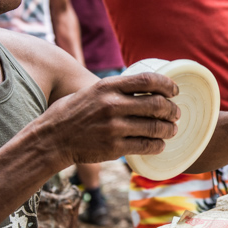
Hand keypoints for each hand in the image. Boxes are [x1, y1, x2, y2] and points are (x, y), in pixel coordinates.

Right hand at [40, 72, 179, 166]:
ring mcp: (114, 127)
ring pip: (155, 127)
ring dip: (169, 129)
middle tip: (176, 114)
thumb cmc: (71, 113)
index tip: (175, 91)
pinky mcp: (114, 147)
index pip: (148, 80)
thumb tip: (142, 87)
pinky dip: (157, 145)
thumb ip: (114, 89)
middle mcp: (112, 104)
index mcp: (108, 86)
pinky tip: (159, 144)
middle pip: (157, 104)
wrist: (51, 139)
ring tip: (171, 129)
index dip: (167, 85)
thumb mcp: (91, 91)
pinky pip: (145, 145)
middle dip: (172, 110)